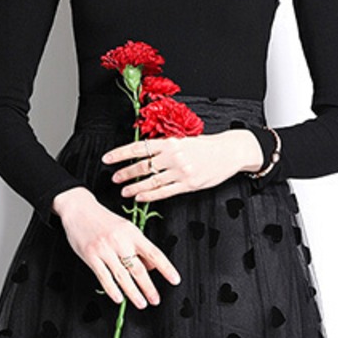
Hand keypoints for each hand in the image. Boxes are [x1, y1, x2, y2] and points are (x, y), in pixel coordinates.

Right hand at [51, 187, 181, 308]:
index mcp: (132, 233)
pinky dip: (112, 289)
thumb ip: (138, 247)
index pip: (154, 253)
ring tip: (141, 303)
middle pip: (138, 268)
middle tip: (155, 300)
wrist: (79, 209)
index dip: (166, 268)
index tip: (175, 280)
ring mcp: (104, 249)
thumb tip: (152, 267)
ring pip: (122, 276)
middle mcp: (120, 241)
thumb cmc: (104, 220)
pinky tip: (119, 298)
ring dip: (133, 293)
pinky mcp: (90, 256)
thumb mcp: (126, 228)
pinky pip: (103, 277)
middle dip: (148, 287)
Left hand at [101, 128, 262, 203]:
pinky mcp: (189, 184)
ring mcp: (181, 171)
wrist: (230, 151)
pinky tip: (140, 198)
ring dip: (135, 187)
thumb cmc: (207, 146)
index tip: (107, 158)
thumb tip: (144, 151)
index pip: (139, 147)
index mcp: (170, 142)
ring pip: (151, 181)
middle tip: (114, 178)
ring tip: (123, 191)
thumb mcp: (184, 140)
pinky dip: (150, 196)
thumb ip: (166, 147)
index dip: (120, 153)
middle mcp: (173, 156)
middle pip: (142, 166)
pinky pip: (164, 192)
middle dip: (125, 172)